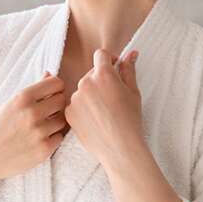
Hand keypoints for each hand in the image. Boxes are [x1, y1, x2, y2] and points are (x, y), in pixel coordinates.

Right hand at [0, 71, 67, 182]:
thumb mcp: (10, 104)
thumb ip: (32, 89)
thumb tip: (50, 75)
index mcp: (22, 97)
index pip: (56, 83)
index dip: (55, 89)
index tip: (49, 95)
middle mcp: (32, 113)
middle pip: (62, 100)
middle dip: (56, 105)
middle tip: (46, 112)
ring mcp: (39, 132)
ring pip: (63, 119)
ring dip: (55, 122)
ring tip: (41, 126)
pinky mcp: (44, 150)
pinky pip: (60, 137)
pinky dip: (52, 138)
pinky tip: (39, 139)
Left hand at [65, 49, 144, 169]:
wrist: (120, 148)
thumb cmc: (131, 120)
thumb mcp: (134, 92)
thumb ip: (129, 70)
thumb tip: (131, 53)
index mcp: (104, 74)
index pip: (101, 55)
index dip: (109, 60)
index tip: (114, 69)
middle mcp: (86, 83)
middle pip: (91, 73)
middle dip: (101, 80)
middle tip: (113, 97)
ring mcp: (75, 98)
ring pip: (83, 90)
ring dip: (91, 95)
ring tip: (104, 112)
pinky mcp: (69, 113)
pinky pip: (75, 104)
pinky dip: (83, 109)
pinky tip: (95, 120)